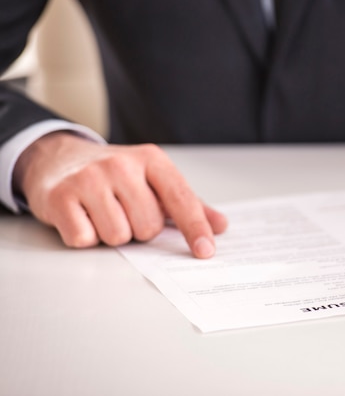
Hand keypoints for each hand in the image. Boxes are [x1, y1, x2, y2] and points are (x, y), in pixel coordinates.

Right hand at [14, 132, 227, 256]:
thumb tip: (220, 226)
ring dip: (113, 235)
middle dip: (140, 230)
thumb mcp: (154, 180)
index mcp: (151, 160)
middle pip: (148, 227)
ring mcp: (88, 179)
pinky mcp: (60, 197)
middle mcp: (121, 165)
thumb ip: (188, 204)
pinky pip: (85, 239)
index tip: (205, 251)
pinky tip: (83, 216)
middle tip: (126, 212)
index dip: (195, 228)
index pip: (181, 199)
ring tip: (103, 213)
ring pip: (118, 236)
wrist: (59, 158)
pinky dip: (86, 237)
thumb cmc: (114, 175)